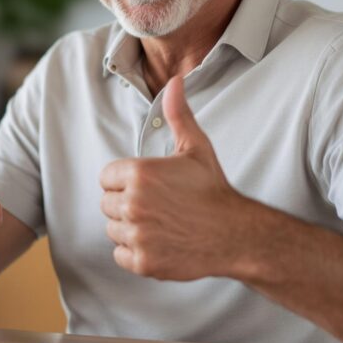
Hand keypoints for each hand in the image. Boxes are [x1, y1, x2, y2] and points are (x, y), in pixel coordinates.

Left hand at [99, 76, 247, 280]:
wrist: (236, 233)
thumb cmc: (213, 189)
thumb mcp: (195, 147)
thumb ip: (177, 114)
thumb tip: (175, 80)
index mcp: (138, 173)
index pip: (107, 177)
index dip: (126, 181)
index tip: (150, 187)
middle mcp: (133, 203)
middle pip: (107, 203)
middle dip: (127, 204)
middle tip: (158, 207)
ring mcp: (137, 235)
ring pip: (113, 230)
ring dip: (130, 229)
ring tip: (160, 224)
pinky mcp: (142, 261)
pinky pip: (120, 255)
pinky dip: (135, 253)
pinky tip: (159, 242)